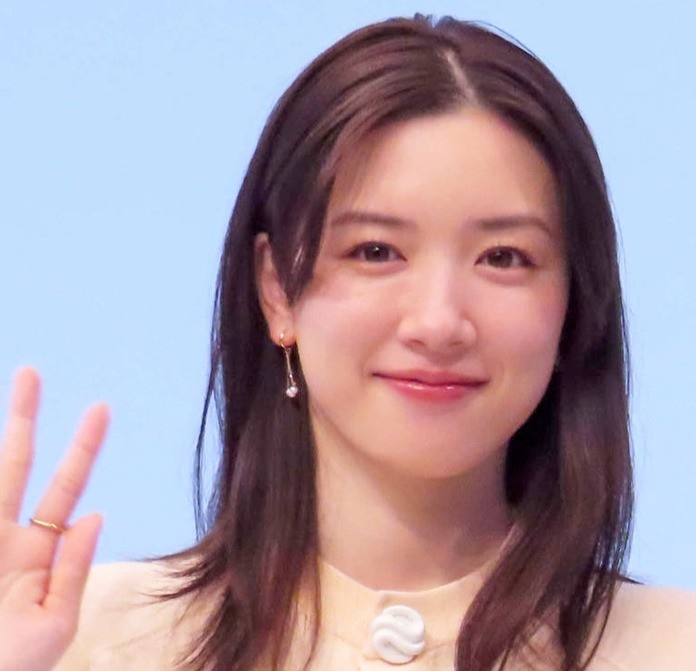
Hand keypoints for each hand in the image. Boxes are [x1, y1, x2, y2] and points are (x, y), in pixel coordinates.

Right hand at [0, 368, 108, 670]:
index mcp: (37, 551)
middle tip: (32, 371)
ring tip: (25, 382)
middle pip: (16, 462)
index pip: (66, 487)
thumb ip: (73, 569)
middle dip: (24, 416)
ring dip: (4, 438)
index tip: (102, 407)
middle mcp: (3, 536)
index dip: (83, 447)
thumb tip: (96, 514)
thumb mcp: (54, 626)